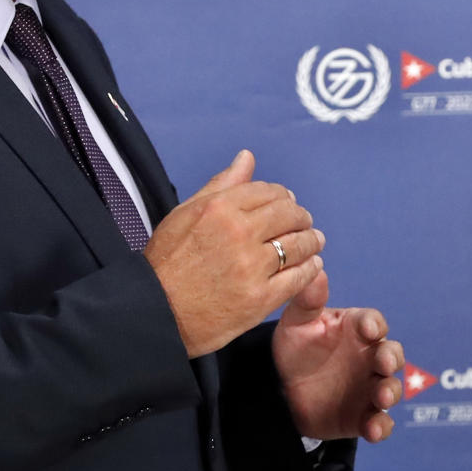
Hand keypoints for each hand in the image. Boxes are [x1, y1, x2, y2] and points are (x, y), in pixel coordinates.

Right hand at [143, 150, 323, 355]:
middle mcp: (239, 233)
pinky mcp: (260, 298)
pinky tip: (312, 264)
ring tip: (314, 241)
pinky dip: (310, 268)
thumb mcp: (185, 213)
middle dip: (301, 217)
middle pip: (288, 215)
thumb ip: (221, 185)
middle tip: (305, 222)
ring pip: (298, 245)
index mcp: (220, 208)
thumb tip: (247, 158)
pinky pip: (297, 278)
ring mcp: (252, 267)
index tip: (287, 204)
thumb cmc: (166, 263)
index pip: (269, 192)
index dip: (283, 197)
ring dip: (311, 240)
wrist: (157, 313)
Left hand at [270, 269, 403, 442]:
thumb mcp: (297, 324)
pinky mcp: (364, 416)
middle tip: (383, 362)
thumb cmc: (296, 348)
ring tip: (380, 397)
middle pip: (392, 354)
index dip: (374, 325)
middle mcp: (370, 357)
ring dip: (390, 392)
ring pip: (391, 388)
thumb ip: (308, 301)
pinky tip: (373, 429)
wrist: (281, 391)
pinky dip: (381, 427)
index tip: (368, 329)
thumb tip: (316, 271)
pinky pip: (380, 422)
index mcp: (357, 330)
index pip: (373, 322)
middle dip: (392, 358)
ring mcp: (369, 387)